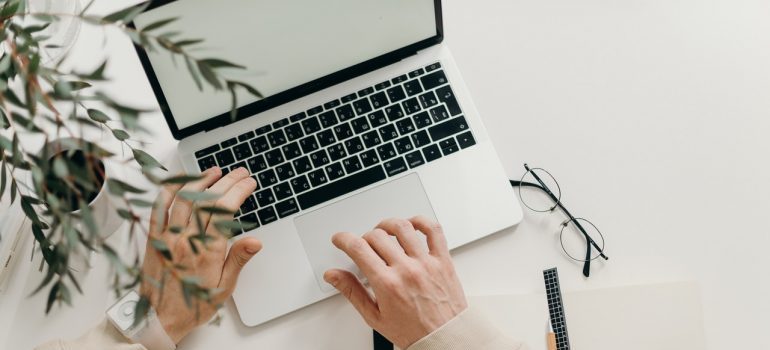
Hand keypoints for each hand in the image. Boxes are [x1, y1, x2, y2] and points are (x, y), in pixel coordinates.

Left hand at [140, 166, 261, 342]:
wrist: (158, 319)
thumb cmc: (192, 305)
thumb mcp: (223, 288)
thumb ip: (238, 260)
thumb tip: (255, 241)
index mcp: (207, 252)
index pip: (226, 211)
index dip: (239, 191)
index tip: (249, 183)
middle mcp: (186, 240)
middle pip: (208, 200)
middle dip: (227, 181)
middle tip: (240, 173)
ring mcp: (167, 237)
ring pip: (184, 198)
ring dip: (201, 180)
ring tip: (215, 171)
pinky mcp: (153, 238)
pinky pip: (159, 207)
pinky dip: (169, 190)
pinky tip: (181, 181)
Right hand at [324, 217, 467, 348]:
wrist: (444, 338)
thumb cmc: (413, 331)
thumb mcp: (374, 316)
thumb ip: (352, 292)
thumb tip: (333, 276)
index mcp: (387, 284)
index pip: (358, 249)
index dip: (343, 239)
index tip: (340, 239)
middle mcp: (407, 270)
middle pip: (377, 236)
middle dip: (364, 238)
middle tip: (363, 246)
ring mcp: (426, 263)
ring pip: (403, 227)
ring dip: (387, 225)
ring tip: (383, 232)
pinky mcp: (443, 260)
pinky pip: (434, 231)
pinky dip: (421, 221)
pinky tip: (412, 225)